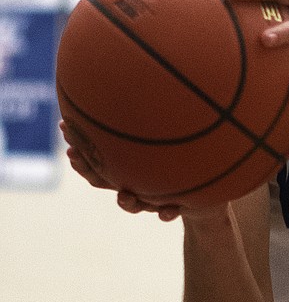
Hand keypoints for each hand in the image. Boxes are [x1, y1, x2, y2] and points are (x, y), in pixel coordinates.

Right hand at [60, 119, 208, 222]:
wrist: (207, 191)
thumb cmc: (179, 161)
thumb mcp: (163, 139)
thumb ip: (145, 126)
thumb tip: (130, 88)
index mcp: (126, 170)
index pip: (96, 163)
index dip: (80, 156)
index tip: (68, 143)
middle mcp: (134, 184)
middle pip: (104, 180)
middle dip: (88, 169)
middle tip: (75, 154)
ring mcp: (152, 198)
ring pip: (133, 204)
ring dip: (126, 202)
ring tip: (124, 197)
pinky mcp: (175, 206)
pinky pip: (169, 212)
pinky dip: (166, 213)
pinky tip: (166, 212)